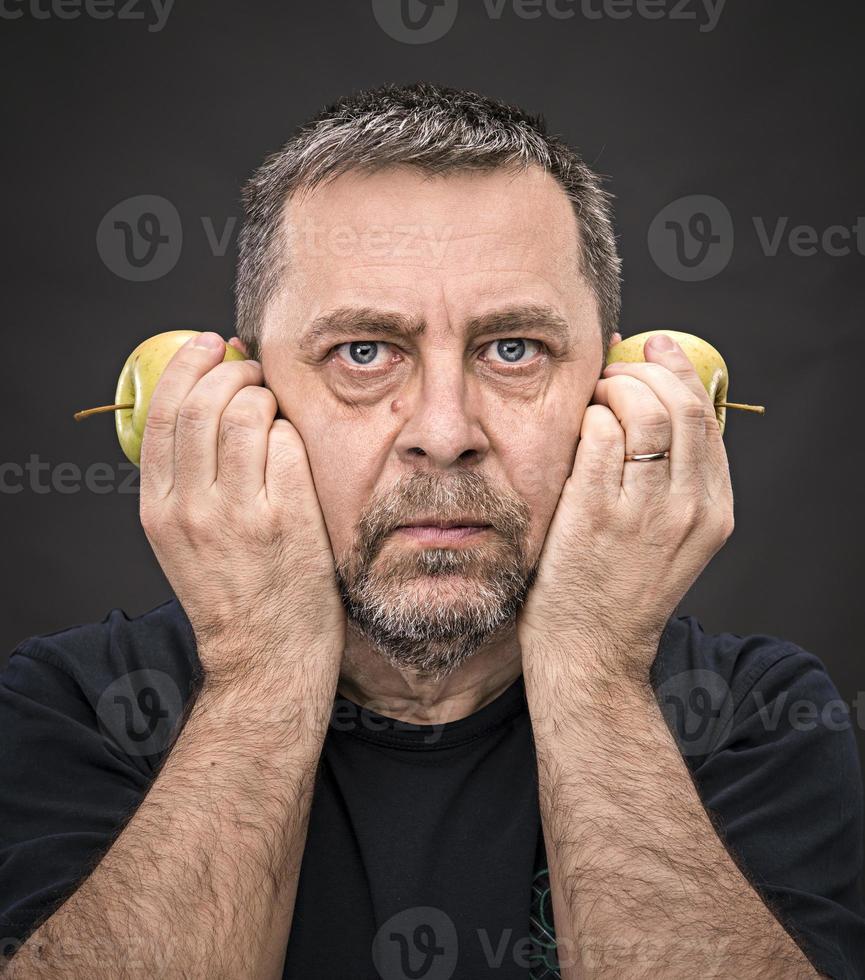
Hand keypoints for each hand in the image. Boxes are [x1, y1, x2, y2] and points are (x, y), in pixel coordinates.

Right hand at [139, 332, 345, 693]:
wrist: (266, 654)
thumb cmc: (232, 592)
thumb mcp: (183, 540)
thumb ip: (185, 481)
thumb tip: (205, 404)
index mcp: (159, 509)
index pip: (160, 415)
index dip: (186, 367)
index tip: (207, 344)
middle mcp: (192, 508)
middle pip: (203, 405)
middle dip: (231, 370)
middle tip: (250, 366)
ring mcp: (241, 514)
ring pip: (248, 415)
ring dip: (265, 395)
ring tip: (275, 403)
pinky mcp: (287, 519)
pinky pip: (288, 444)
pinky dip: (292, 432)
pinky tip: (296, 447)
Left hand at [517, 333, 733, 682]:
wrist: (591, 650)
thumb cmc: (618, 587)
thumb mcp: (669, 536)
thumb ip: (671, 478)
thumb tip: (653, 401)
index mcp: (714, 510)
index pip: (707, 417)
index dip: (678, 371)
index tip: (654, 348)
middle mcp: (688, 508)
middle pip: (680, 405)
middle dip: (643, 370)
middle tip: (614, 370)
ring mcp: (643, 513)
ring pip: (642, 412)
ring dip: (613, 387)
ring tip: (593, 396)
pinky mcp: (596, 516)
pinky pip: (597, 435)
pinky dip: (587, 415)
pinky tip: (577, 424)